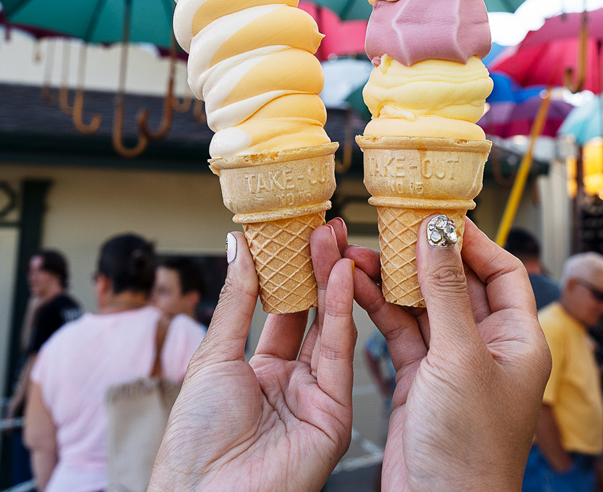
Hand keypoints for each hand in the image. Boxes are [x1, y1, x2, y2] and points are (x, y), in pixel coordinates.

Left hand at [149, 220, 355, 491]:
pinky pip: (339, 352)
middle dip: (318, 270)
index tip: (296, 234)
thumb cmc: (196, 440)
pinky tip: (342, 275)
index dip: (291, 273)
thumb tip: (238, 246)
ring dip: (333, 280)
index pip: (283, 311)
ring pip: (330, 327)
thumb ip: (237, 300)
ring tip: (332, 237)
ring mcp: (315, 397)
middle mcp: (292, 382)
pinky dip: (342, 311)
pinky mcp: (334, 413)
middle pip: (311, 315)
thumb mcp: (214, 355)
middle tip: (323, 227)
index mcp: (259, 371)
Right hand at [341, 217, 551, 491]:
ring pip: (422, 304)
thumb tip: (438, 232)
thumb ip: (446, 290)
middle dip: (423, 256)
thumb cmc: (468, 449)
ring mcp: (450, 362)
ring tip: (361, 252)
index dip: (471, 241)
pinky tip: (357, 285)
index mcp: (516, 339)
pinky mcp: (419, 377)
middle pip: (456, 283)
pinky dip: (379, 307)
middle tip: (392, 226)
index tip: (438, 215)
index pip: (501, 271)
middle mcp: (486, 347)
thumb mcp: (459, 356)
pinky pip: (400, 329)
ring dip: (394, 279)